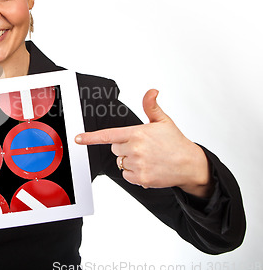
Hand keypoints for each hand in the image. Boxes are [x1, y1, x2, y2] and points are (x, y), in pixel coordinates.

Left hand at [75, 89, 212, 197]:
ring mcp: (138, 165)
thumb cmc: (175, 142)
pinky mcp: (141, 179)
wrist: (190, 164)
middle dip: (124, 147)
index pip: (108, 135)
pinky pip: (126, 175)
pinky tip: (148, 168)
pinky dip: (134, 174)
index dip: (91, 137)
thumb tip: (151, 91)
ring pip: (120, 162)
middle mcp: (135, 149)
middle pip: (115, 148)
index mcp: (137, 133)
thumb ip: (151, 106)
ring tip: (147, 158)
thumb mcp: (163, 121)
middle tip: (142, 146)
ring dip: (129, 161)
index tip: (78, 138)